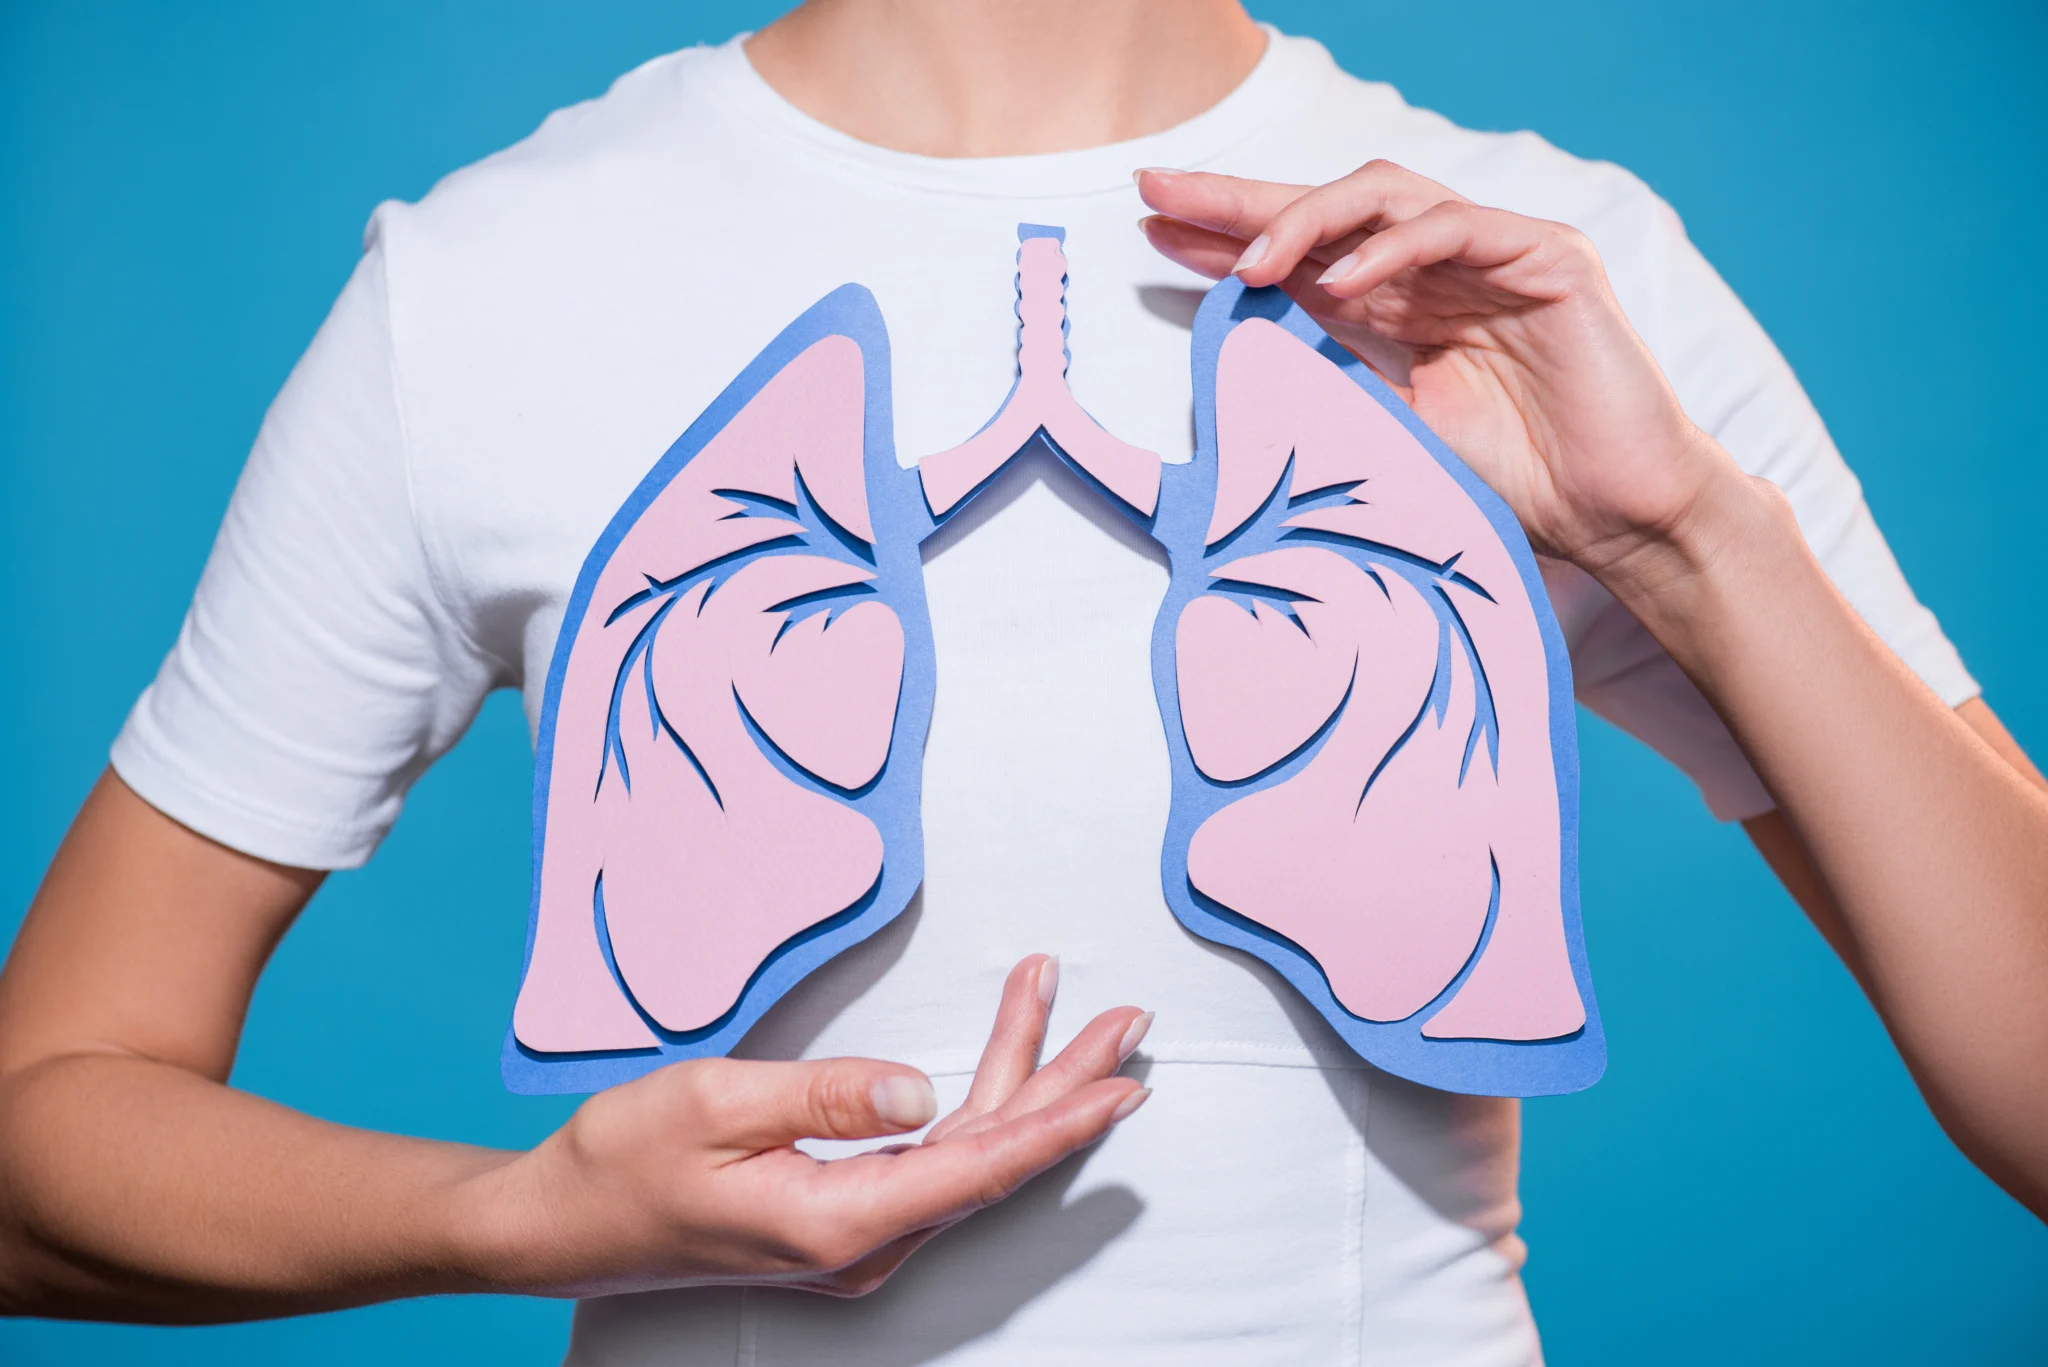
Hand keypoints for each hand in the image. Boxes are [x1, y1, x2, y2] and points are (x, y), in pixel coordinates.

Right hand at [459, 955, 1150, 1298]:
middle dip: (1063, 1083)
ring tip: (1056, 1000)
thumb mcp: (714, 1106)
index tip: (1121, 1083)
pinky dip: (973, 1096)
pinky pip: (934, 1156)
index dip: (1059, 1122)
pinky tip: (994, 1055)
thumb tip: (922, 1090)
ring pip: (967, 1151)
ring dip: (1017, 1076)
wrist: (561, 1222)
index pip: (978, 1167)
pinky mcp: (842, 1215)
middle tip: (1126, 1023)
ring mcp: (856, 1234)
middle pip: (993, 1157)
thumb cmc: (625, 1159)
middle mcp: (864, 1241)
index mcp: (839, 1221)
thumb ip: (825, 1096)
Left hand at [1137, 162, 1749, 583]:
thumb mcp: (1389, 431)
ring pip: (1386, 197)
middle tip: (1160, 198)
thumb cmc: (1513, 487)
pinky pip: (1455, 227)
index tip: (1151, 235)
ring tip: (1249, 264)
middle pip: (1328, 210)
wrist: (1614, 520)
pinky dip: (1392, 250)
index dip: (1227, 238)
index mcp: (1400, 308)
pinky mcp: (1549, 258)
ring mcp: (1497, 254)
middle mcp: (1442, 268)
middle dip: (1240, 202)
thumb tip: (1229, 365)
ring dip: (1307, 221)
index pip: (1301, 256)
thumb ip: (1325, 382)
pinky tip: (1340, 284)